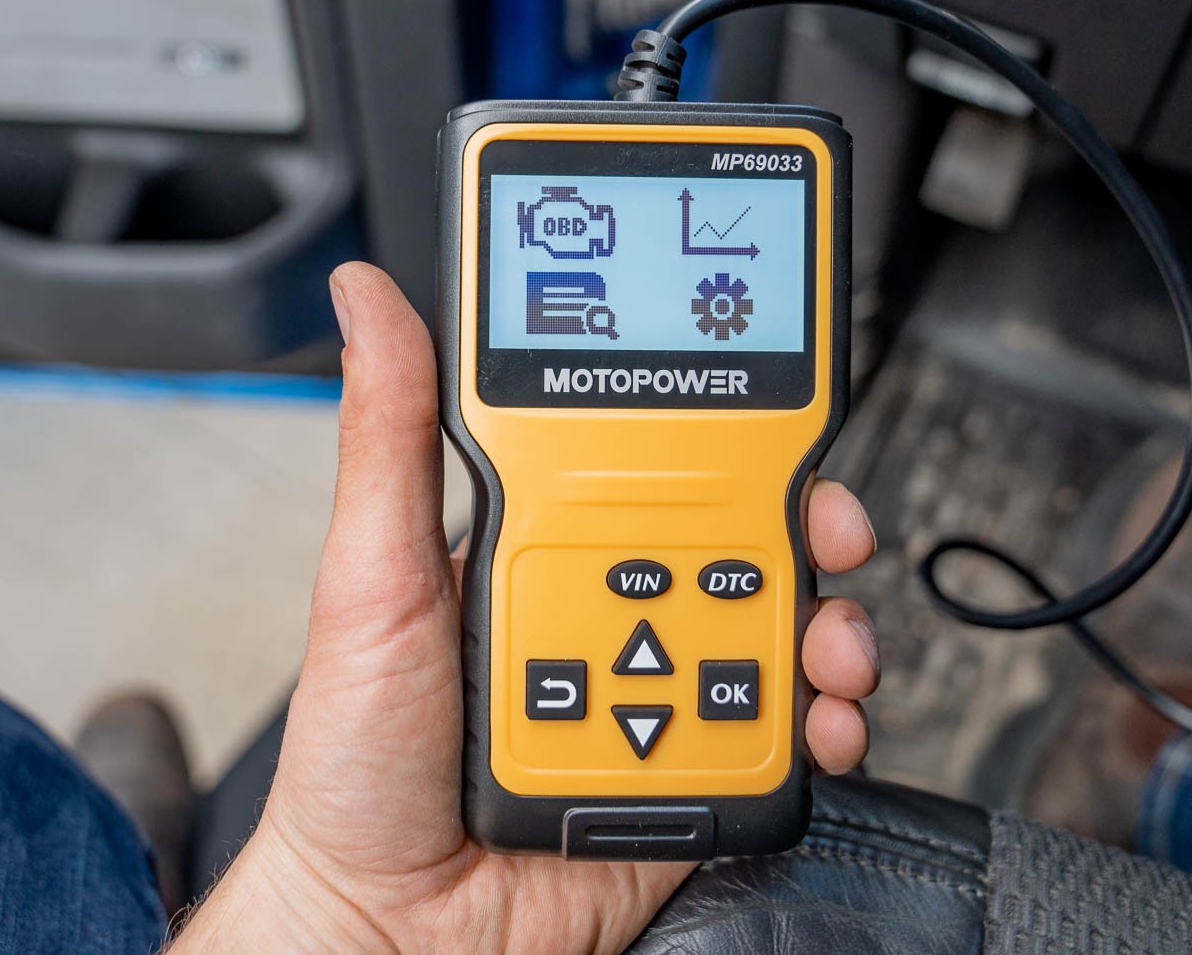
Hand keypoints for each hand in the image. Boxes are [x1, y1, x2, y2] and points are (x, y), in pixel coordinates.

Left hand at [171, 263, 881, 953]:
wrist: (389, 929)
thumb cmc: (359, 763)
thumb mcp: (370, 580)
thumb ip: (389, 439)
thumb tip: (366, 300)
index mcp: (547, 545)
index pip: (656, 462)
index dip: (731, 437)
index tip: (776, 425)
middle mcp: (614, 606)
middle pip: (746, 539)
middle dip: (813, 529)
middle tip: (829, 535)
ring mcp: (659, 686)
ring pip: (781, 631)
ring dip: (832, 628)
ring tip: (825, 651)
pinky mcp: (695, 773)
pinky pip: (783, 735)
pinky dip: (822, 725)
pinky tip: (815, 723)